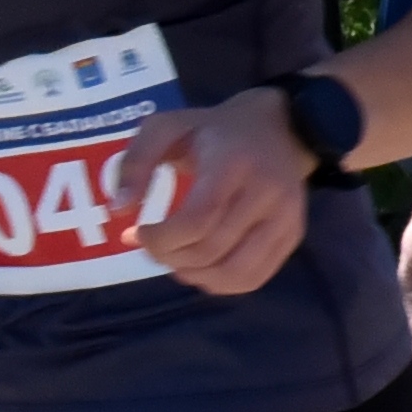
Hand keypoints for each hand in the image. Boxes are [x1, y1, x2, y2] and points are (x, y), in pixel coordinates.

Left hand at [125, 98, 317, 298]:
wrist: (282, 128)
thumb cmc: (214, 130)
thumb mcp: (167, 127)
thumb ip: (135, 162)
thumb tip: (119, 210)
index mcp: (234, 164)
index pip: (197, 221)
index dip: (161, 239)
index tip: (140, 231)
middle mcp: (268, 194)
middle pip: (210, 251)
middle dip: (169, 257)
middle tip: (153, 245)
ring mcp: (286, 218)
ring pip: (233, 273)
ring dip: (194, 275)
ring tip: (176, 259)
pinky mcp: (293, 236)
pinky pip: (253, 279)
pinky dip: (219, 284)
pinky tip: (202, 267)